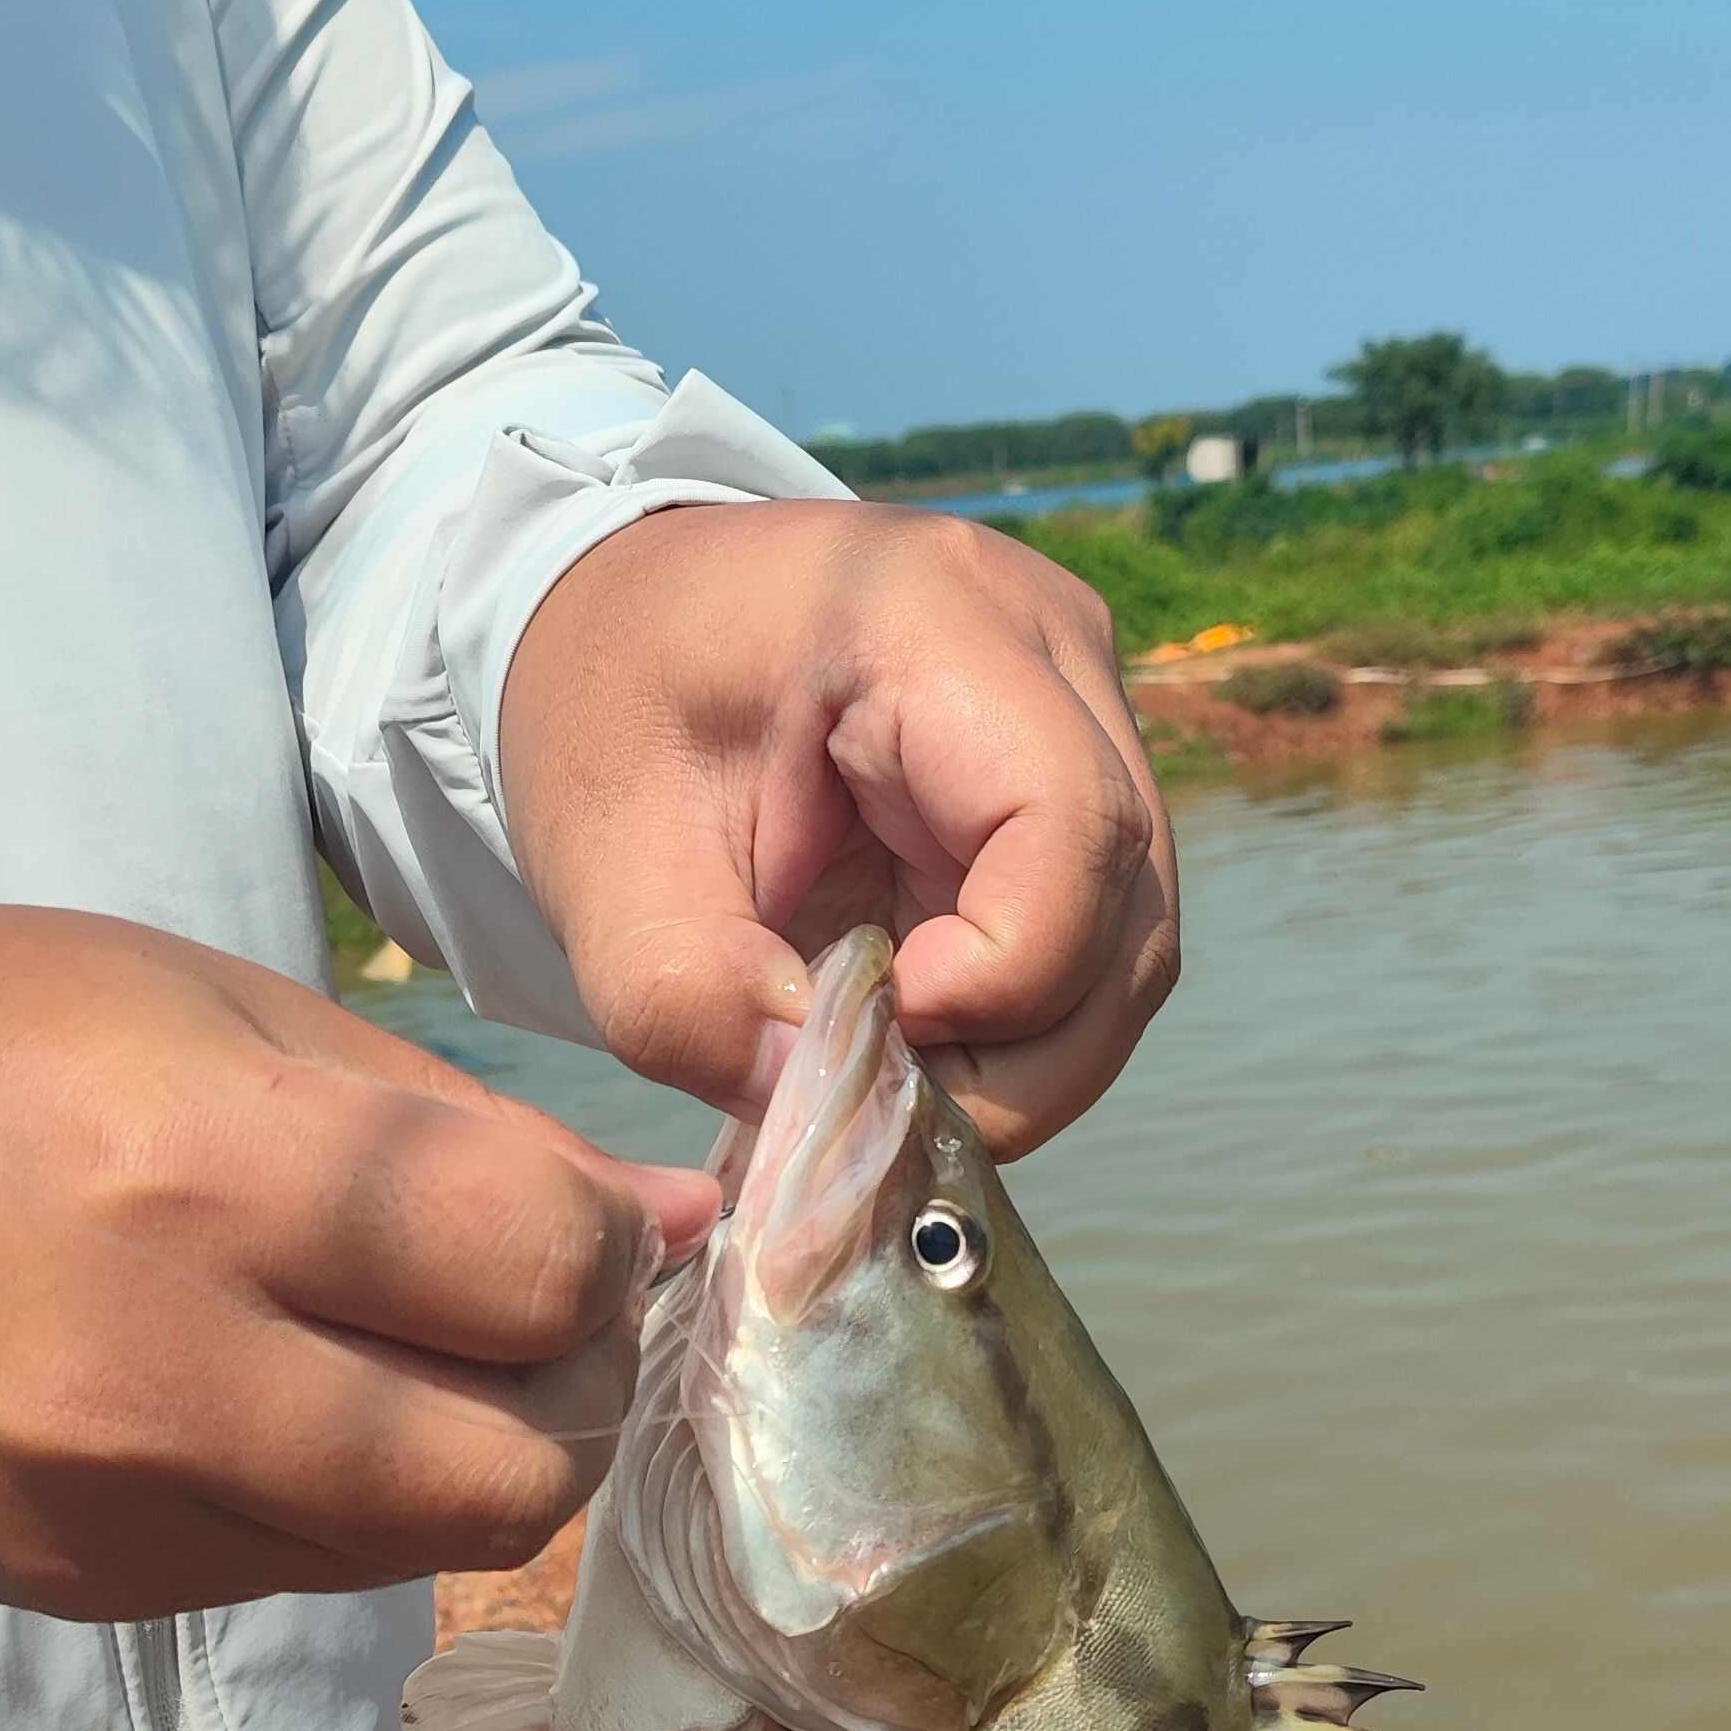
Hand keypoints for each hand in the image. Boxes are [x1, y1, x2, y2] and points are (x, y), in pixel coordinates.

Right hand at [0, 909, 715, 1616]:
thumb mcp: (207, 1001)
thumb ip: (448, 1124)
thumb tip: (668, 1224)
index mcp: (199, 1168)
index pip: (536, 1269)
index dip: (596, 1249)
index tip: (562, 1217)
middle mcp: (166, 1369)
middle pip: (520, 1465)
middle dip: (573, 1390)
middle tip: (528, 1314)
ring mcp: (125, 1508)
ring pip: (432, 1544)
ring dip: (479, 1457)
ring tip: (413, 1351)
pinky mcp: (96, 1590)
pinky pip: (311, 1571)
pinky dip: (350, 1498)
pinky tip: (282, 1401)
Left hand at [494, 496, 1179, 1153]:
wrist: (620, 623)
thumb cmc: (607, 713)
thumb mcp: (603, 866)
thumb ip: (693, 1006)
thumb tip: (821, 1114)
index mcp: (930, 616)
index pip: (1066, 825)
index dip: (1001, 975)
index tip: (877, 1035)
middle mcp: (1046, 642)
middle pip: (1125, 904)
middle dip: (1019, 1057)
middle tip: (883, 1115)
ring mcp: (1079, 702)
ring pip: (1127, 940)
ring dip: (1024, 1057)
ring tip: (888, 1082)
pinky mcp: (1073, 767)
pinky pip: (1092, 934)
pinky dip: (1015, 1024)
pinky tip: (912, 1038)